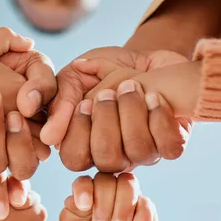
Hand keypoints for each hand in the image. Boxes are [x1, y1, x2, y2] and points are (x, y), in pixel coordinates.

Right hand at [40, 47, 189, 171]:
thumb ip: (61, 102)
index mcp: (86, 144)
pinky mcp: (171, 143)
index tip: (84, 103)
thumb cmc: (107, 70)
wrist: (147, 59)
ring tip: (131, 86)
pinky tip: (154, 96)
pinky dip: (160, 117)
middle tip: (108, 93)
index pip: (75, 160)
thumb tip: (49, 137)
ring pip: (138, 152)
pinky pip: (169, 147)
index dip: (79, 133)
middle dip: (107, 122)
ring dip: (133, 113)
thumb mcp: (76, 77)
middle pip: (107, 161)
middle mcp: (115, 155)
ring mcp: (144, 152)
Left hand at [50, 173, 160, 220]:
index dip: (81, 190)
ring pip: (125, 183)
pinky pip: (146, 202)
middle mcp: (103, 208)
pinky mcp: (146, 217)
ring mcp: (127, 210)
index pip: (79, 187)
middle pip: (102, 179)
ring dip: (123, 205)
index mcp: (79, 218)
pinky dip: (144, 214)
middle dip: (103, 199)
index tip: (84, 204)